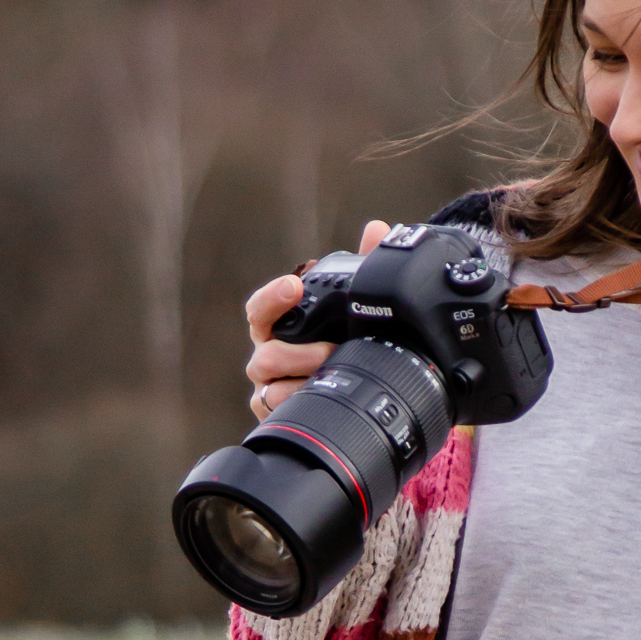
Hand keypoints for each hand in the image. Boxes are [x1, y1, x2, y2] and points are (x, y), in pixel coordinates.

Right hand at [247, 219, 390, 420]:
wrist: (343, 390)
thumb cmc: (339, 340)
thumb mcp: (354, 305)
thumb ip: (364, 267)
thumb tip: (379, 229)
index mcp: (280, 324)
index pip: (261, 308)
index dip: (272, 296)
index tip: (293, 286)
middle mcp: (269, 352)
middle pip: (263, 351)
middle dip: (297, 350)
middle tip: (330, 347)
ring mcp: (269, 383)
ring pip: (268, 380)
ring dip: (301, 374)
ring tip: (332, 369)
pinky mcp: (273, 410)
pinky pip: (273, 407)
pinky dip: (296, 400)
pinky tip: (318, 395)